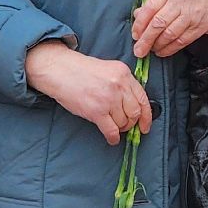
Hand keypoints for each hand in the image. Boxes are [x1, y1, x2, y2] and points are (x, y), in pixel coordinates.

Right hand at [25, 42, 152, 144]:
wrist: (60, 70)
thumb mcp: (108, 69)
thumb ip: (122, 83)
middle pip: (135, 112)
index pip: (143, 98)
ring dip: (120, 129)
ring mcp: (108, 99)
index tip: (145, 125)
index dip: (147, 115)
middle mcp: (119, 86)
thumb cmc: (81, 71)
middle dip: (132, 123)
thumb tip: (133, 104)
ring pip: (124, 122)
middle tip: (126, 126)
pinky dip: (113, 137)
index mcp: (124, 73)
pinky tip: (111, 138)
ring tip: (114, 127)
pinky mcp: (97, 111)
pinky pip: (112, 131)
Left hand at [131, 0, 207, 58]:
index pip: (150, 8)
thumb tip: (138, 14)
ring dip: (157, 45)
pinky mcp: (199, 28)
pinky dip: (170, 48)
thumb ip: (156, 0)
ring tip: (149, 51)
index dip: (140, 23)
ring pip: (169, 34)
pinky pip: (182, 41)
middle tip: (138, 50)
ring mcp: (190, 17)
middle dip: (146, 39)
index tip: (135, 34)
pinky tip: (162, 51)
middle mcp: (180, 4)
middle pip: (158, 24)